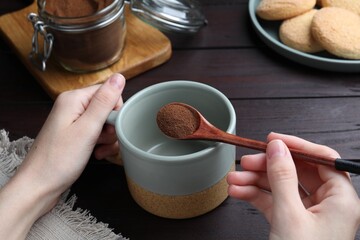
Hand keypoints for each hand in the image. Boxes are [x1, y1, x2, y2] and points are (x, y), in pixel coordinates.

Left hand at [0, 73, 125, 239]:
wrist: (39, 186)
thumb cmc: (59, 160)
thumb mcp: (87, 129)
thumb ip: (104, 101)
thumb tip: (119, 77)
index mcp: (74, 99)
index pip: (108, 92)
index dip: (115, 110)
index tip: (111, 128)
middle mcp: (72, 107)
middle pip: (107, 108)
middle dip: (112, 127)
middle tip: (103, 141)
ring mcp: (73, 121)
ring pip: (104, 123)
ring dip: (108, 138)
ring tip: (99, 151)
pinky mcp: (74, 134)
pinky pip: (96, 133)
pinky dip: (100, 144)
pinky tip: (97, 154)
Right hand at [227, 132, 359, 239]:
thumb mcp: (289, 215)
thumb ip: (282, 177)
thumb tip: (278, 148)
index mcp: (340, 200)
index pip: (321, 160)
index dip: (297, 146)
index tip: (273, 140)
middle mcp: (327, 205)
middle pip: (296, 172)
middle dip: (268, 166)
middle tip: (247, 161)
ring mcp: (308, 215)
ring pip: (281, 187)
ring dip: (255, 181)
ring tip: (234, 179)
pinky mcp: (292, 223)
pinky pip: (273, 202)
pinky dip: (255, 196)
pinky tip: (239, 191)